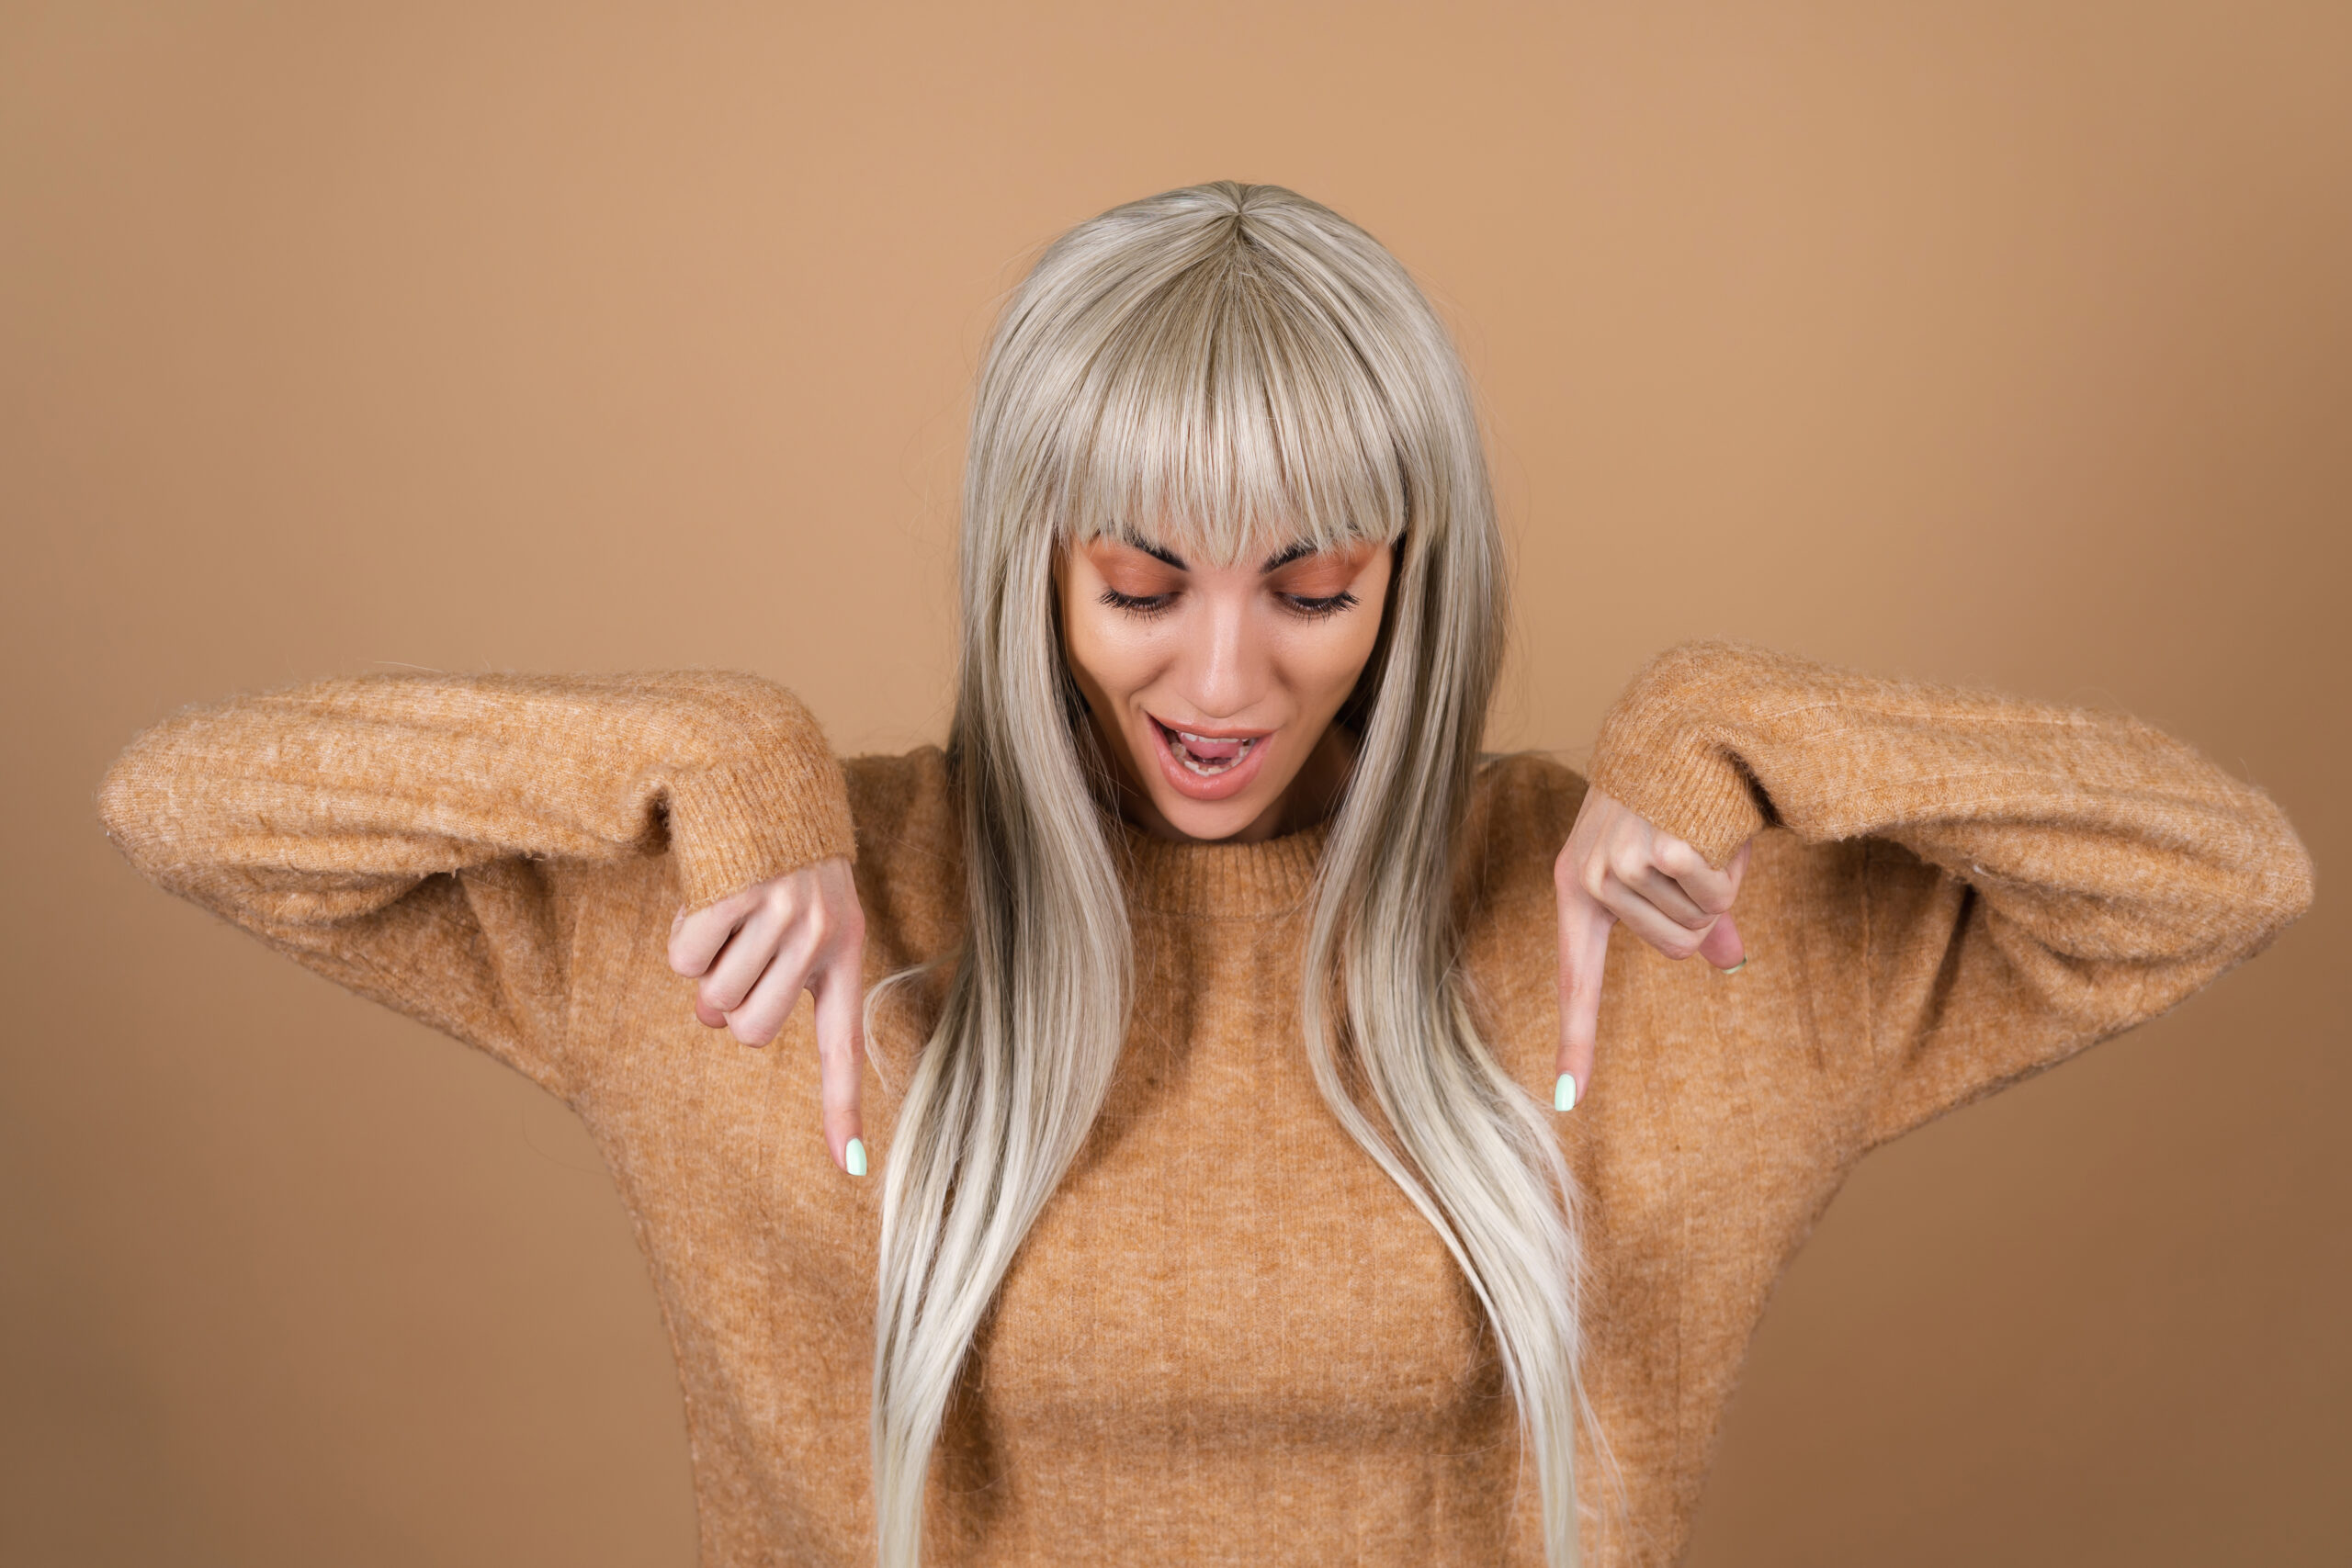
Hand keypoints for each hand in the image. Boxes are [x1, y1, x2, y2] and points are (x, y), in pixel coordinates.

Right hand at [666, 855, 868, 1174]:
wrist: (764, 776)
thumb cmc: (779, 861)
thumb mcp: (805, 915)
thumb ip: (779, 975)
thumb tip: (724, 1025)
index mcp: (847, 952)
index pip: (844, 1046)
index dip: (842, 1108)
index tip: (852, 1170)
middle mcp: (823, 936)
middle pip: (750, 1032)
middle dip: (726, 1009)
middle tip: (732, 963)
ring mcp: (782, 913)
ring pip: (712, 997)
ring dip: (703, 965)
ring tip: (727, 915)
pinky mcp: (739, 889)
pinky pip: (686, 958)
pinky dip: (683, 936)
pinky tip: (706, 896)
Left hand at [1553, 788, 1749, 1109]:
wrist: (1683, 717)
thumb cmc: (1679, 794)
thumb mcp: (1668, 857)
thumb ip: (1690, 912)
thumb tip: (1724, 960)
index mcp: (1576, 888)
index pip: (1575, 981)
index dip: (1575, 1043)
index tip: (1567, 1104)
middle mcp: (1587, 880)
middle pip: (1674, 949)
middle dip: (1704, 911)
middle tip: (1695, 853)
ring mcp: (1615, 866)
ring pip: (1696, 924)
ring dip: (1717, 882)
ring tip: (1698, 829)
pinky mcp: (1652, 850)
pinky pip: (1712, 894)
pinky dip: (1727, 863)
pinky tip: (1710, 820)